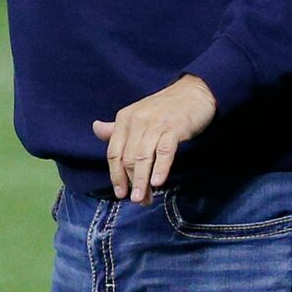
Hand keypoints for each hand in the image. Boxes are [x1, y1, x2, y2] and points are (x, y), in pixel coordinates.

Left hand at [92, 74, 217, 204]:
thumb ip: (117, 127)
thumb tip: (96, 129)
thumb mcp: (137, 115)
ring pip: (143, 158)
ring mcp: (155, 124)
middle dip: (131, 183)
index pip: (114, 153)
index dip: (116, 175)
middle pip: (128, 158)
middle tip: (137, 200)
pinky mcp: (174, 127)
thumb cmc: (166, 107)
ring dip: (141, 181)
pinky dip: (160, 168)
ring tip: (143, 199)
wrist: (195, 90)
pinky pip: (164, 151)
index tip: (120, 193)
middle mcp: (136, 121)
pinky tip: (157, 182)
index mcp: (124, 119)